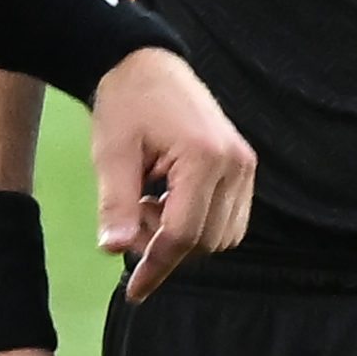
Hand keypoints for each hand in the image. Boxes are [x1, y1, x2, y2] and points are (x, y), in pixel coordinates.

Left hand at [89, 46, 255, 304]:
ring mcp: (244, 166)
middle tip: (131, 216)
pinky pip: (227, 220)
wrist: (146, 65)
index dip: (155, 266)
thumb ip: (116, 205)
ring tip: (148, 204)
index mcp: (205, 157)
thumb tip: (113, 250)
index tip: (133, 290)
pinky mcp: (243, 168)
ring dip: (182, 237)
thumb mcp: (112, 154)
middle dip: (165, 245)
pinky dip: (197, 224)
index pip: (184, 234)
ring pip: (221, 237)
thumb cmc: (125, 104)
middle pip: (205, 241)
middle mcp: (235, 163)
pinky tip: (166, 201)